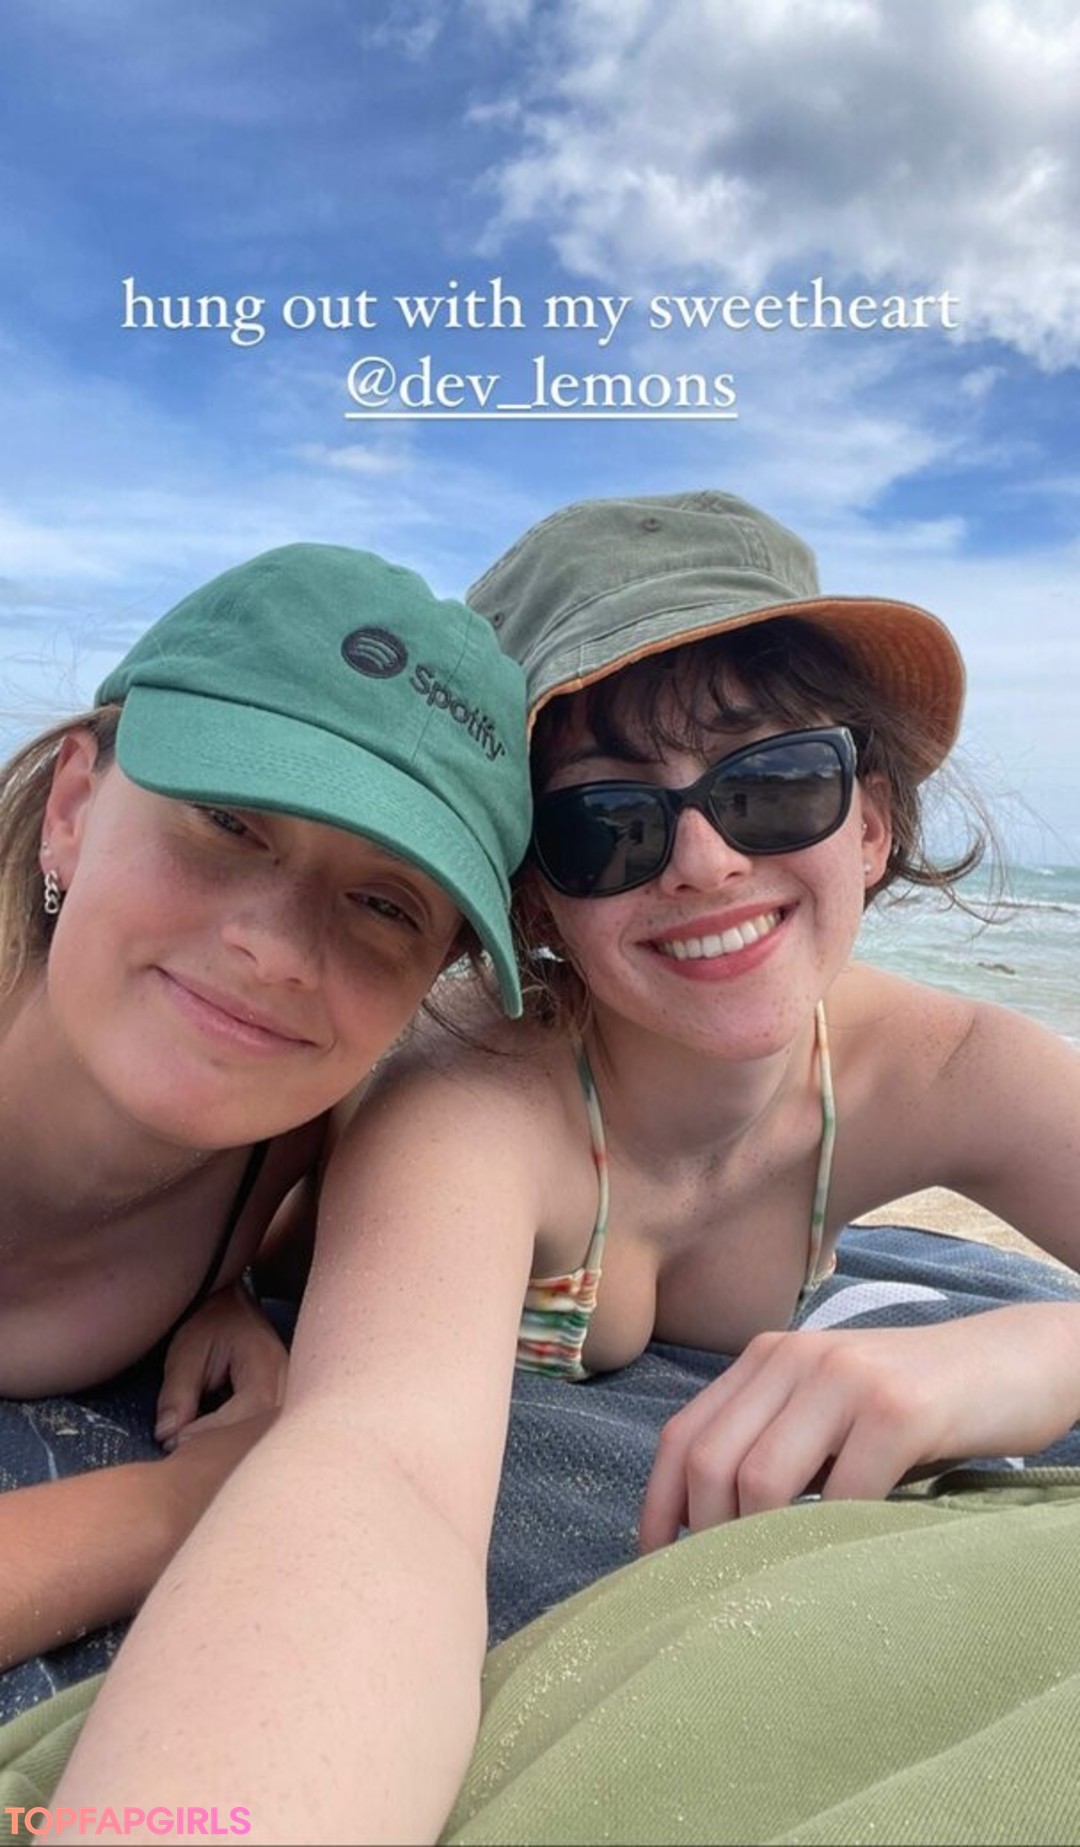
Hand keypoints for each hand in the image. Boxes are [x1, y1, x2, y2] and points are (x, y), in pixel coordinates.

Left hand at [155, 1282, 287, 1449]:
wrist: (228, 1307)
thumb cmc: (209, 1322)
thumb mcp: (186, 1351)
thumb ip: (177, 1394)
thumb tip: (168, 1435)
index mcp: (264, 1361)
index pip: (248, 1408)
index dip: (213, 1430)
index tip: (178, 1440)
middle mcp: (285, 1379)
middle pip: (263, 1427)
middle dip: (223, 1444)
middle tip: (185, 1450)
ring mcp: (287, 1391)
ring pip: (265, 1432)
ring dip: (232, 1444)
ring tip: (196, 1447)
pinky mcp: (279, 1400)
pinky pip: (263, 1428)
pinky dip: (237, 1438)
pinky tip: (212, 1441)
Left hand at [638, 1303, 1079, 1549]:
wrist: (1013, 1363)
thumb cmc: (916, 1405)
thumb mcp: (830, 1411)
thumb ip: (777, 1445)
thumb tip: (711, 1531)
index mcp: (766, 1358)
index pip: (682, 1436)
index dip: (658, 1508)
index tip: (655, 1567)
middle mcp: (794, 1357)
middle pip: (710, 1461)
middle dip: (703, 1537)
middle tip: (716, 1588)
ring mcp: (845, 1378)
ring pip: (761, 1478)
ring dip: (758, 1544)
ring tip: (771, 1581)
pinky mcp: (898, 1409)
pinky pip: (841, 1493)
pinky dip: (831, 1538)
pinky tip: (841, 1559)